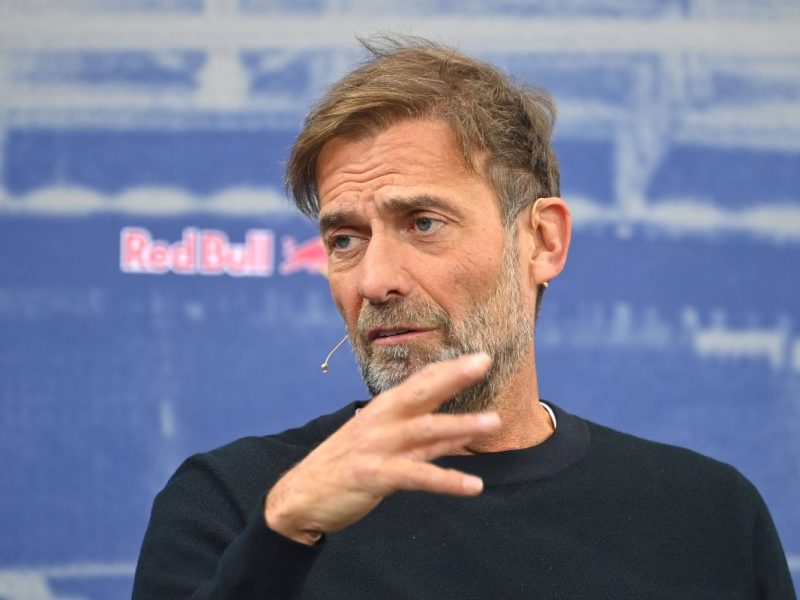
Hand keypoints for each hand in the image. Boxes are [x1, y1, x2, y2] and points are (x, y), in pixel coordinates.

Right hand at [264, 352, 500, 544]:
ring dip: (460, 425)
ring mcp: (377, 446)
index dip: (449, 368)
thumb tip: (462, 435)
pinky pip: (417, 476)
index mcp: (383, 409)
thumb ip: (424, 441)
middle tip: (484, 361)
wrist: (300, 496)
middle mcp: (381, 421)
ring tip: (494, 422)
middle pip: (422, 392)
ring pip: (425, 431)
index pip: (420, 381)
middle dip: (454, 376)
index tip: (479, 356)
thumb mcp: (384, 445)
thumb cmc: (346, 465)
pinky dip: (446, 480)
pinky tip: (473, 486)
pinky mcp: (375, 475)